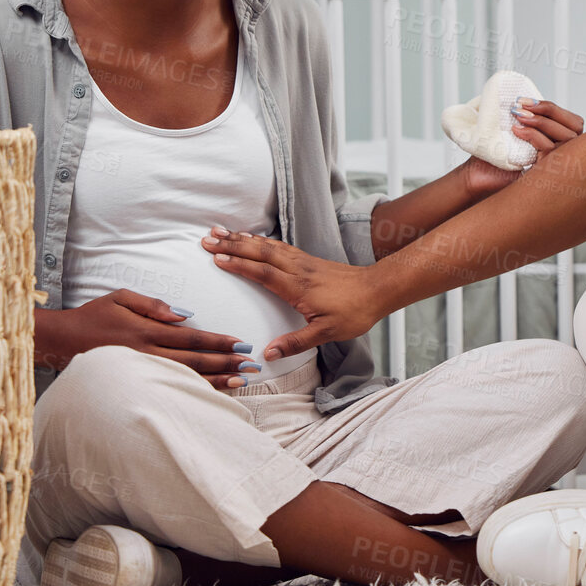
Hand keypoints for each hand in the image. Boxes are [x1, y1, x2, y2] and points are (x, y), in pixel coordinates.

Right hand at [38, 288, 258, 390]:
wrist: (62, 341)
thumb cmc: (93, 315)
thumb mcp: (120, 297)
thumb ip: (152, 305)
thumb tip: (183, 315)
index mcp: (146, 331)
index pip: (191, 338)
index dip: (219, 342)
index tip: (242, 344)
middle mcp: (147, 354)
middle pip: (195, 361)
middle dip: (227, 363)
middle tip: (253, 366)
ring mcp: (142, 372)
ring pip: (186, 379)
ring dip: (216, 380)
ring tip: (242, 382)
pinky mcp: (137, 383)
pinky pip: (171, 389)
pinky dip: (194, 391)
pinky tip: (213, 393)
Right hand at [201, 229, 381, 361]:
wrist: (378, 290)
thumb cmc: (354, 312)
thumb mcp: (326, 334)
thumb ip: (296, 342)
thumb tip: (267, 353)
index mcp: (297, 286)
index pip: (262, 272)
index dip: (238, 264)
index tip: (216, 258)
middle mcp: (297, 269)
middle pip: (259, 252)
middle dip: (232, 244)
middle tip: (207, 238)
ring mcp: (303, 262)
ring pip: (268, 245)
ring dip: (243, 238)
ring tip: (221, 231)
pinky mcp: (309, 260)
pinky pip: (279, 246)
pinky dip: (262, 240)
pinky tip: (252, 238)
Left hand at [461, 98, 585, 197]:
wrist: (487, 175)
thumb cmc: (508, 154)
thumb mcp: (526, 131)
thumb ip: (537, 119)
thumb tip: (530, 101)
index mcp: (569, 140)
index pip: (572, 119)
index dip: (550, 107)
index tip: (525, 100)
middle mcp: (573, 152)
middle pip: (574, 125)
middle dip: (548, 110)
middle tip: (522, 106)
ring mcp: (566, 162)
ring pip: (565, 135)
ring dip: (540, 121)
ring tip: (519, 115)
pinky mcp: (552, 171)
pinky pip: (549, 147)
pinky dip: (532, 134)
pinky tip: (517, 130)